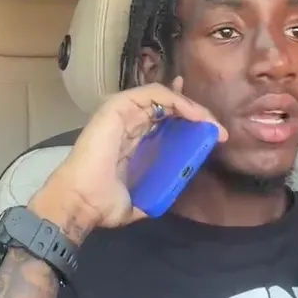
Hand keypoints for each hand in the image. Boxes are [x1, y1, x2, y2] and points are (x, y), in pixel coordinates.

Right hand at [31, 77, 225, 236]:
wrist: (82, 202)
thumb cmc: (103, 203)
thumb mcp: (140, 200)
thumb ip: (155, 193)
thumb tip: (172, 196)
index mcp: (131, 139)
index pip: (161, 117)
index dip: (184, 114)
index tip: (207, 124)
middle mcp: (126, 122)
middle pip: (165, 104)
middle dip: (194, 112)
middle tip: (215, 127)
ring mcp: (121, 112)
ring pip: (162, 96)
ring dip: (190, 106)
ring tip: (208, 123)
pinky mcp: (118, 106)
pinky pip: (153, 94)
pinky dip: (176, 100)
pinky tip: (193, 115)